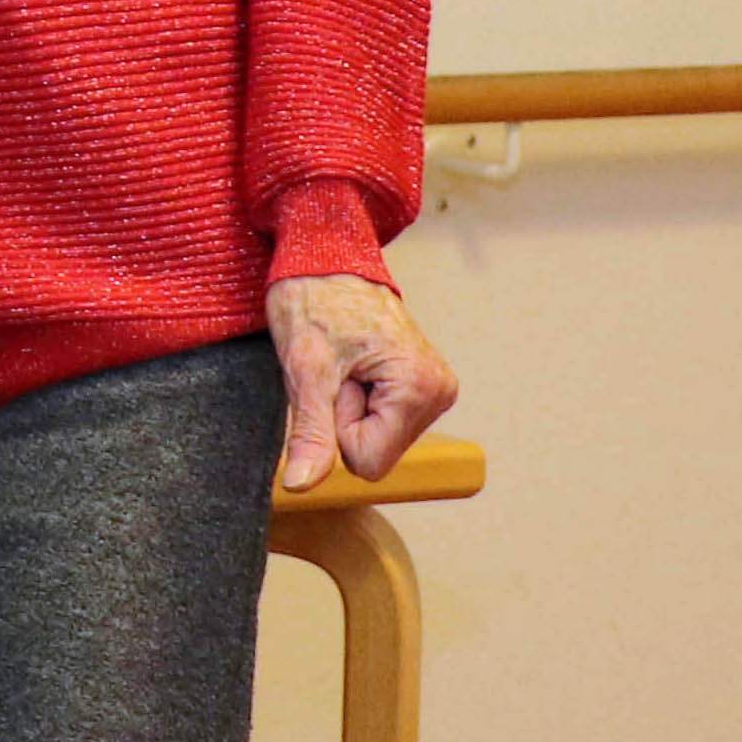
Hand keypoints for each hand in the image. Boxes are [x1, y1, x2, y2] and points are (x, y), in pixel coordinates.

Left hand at [265, 273, 457, 491]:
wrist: (325, 256)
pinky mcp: (421, 385)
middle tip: (337, 368)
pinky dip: (359, 398)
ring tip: (346, 363)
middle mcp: (440, 391)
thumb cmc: (314, 299)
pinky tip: (355, 364)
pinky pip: (381, 419)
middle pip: (375, 452)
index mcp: (421, 388)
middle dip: (344, 417)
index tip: (335, 380)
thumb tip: (300, 485)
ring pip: (376, 438)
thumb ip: (311, 433)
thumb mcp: (306, 370)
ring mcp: (434, 388)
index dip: (337, 428)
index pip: (367, 463)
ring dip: (350, 407)